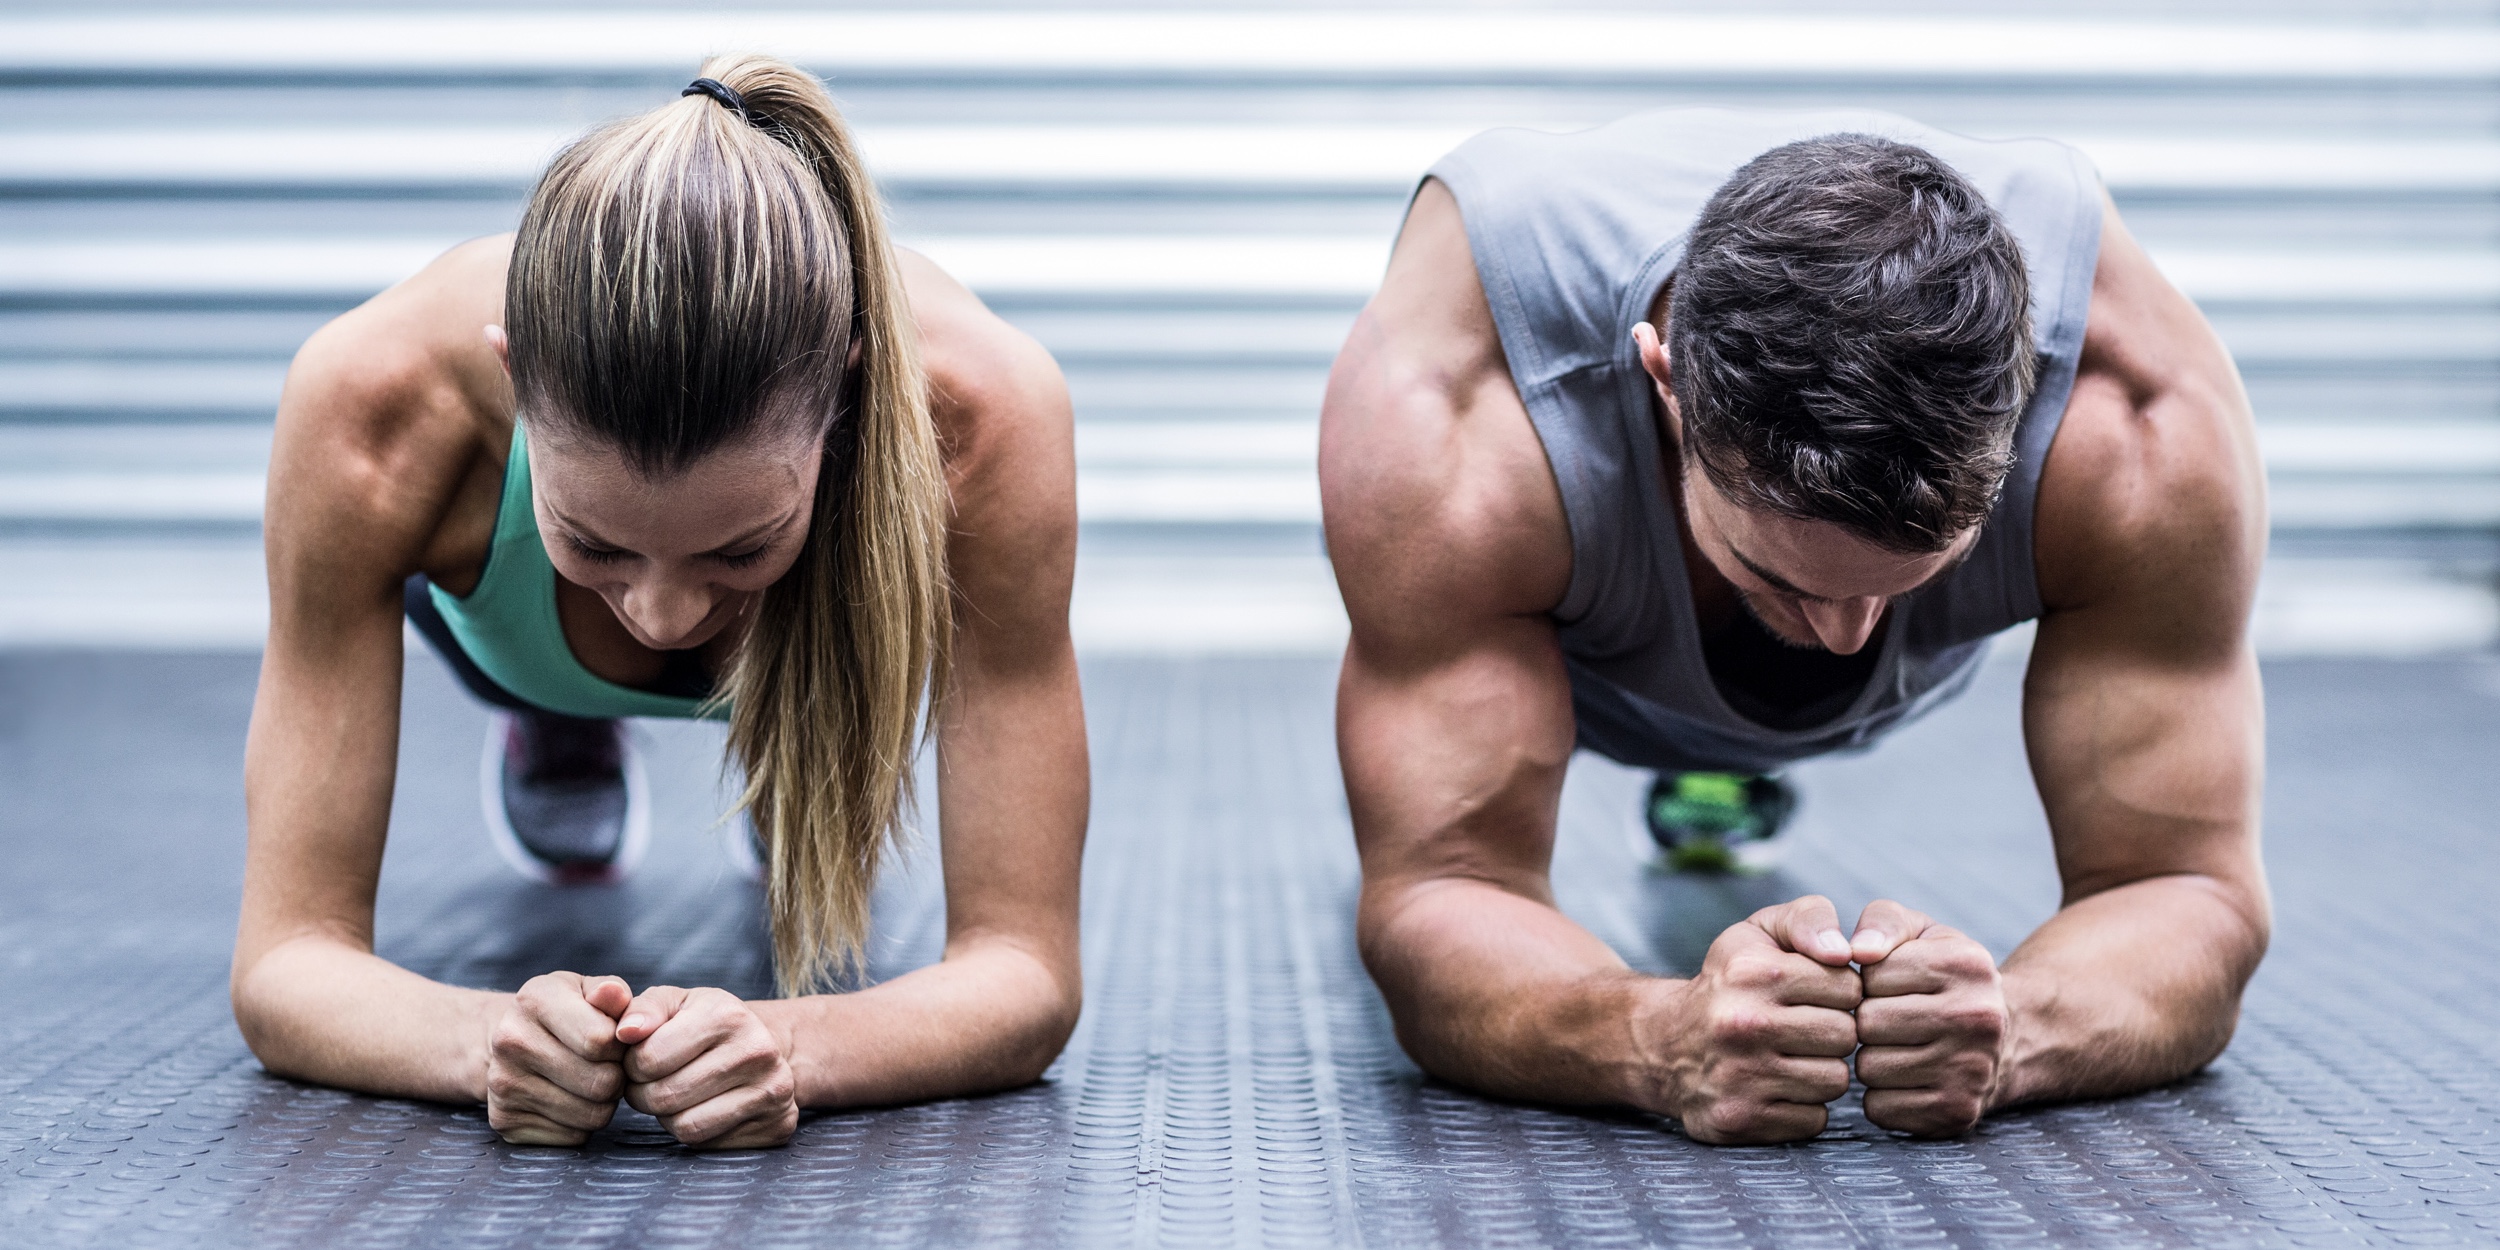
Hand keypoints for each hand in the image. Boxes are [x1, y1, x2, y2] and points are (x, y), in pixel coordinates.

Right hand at [485, 972, 630, 1145]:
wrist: (510, 1041)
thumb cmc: (564, 1013)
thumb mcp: (586, 990)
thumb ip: (611, 991)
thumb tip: (615, 995)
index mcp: (535, 1000)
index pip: (601, 1040)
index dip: (621, 1044)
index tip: (614, 1039)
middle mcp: (510, 1041)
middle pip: (601, 1083)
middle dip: (617, 1076)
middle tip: (608, 1066)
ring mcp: (502, 1085)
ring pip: (592, 1116)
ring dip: (604, 1103)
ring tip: (591, 1081)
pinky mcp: (504, 1121)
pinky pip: (573, 1137)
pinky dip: (582, 1124)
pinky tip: (570, 1099)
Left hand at [617, 986, 799, 1148]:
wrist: (765, 1045)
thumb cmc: (706, 1023)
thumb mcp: (675, 1003)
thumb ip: (642, 1010)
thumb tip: (624, 1032)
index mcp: (728, 1015)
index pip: (649, 1059)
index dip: (632, 1065)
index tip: (641, 1060)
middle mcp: (757, 1051)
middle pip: (664, 1096)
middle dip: (644, 1094)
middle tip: (651, 1083)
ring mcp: (772, 1091)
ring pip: (684, 1127)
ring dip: (666, 1116)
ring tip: (675, 1095)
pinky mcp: (777, 1124)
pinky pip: (708, 1144)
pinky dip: (693, 1131)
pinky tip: (701, 1108)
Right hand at [1641, 895, 1862, 1143]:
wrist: (1661, 1043)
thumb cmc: (1728, 982)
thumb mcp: (1758, 932)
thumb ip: (1810, 918)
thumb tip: (1845, 952)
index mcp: (1752, 972)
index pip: (1849, 988)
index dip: (1839, 992)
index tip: (1815, 995)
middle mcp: (1743, 1024)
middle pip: (1845, 1037)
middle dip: (1833, 1031)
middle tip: (1805, 1028)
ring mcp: (1740, 1076)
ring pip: (1834, 1081)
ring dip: (1821, 1070)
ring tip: (1792, 1056)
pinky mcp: (1740, 1119)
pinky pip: (1813, 1120)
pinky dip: (1803, 1106)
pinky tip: (1777, 1086)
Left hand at [1849, 900, 2009, 1136]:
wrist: (2004, 1040)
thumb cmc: (1943, 978)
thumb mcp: (1921, 933)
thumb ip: (1882, 922)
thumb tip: (1853, 951)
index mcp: (1967, 963)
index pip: (1871, 974)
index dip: (1868, 981)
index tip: (1889, 986)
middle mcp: (1977, 1017)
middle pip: (1868, 1023)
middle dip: (1866, 1021)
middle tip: (1889, 1020)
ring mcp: (1972, 1070)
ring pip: (1869, 1069)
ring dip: (1871, 1059)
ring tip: (1898, 1048)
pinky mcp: (1958, 1111)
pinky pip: (1879, 1109)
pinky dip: (1880, 1096)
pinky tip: (1905, 1079)